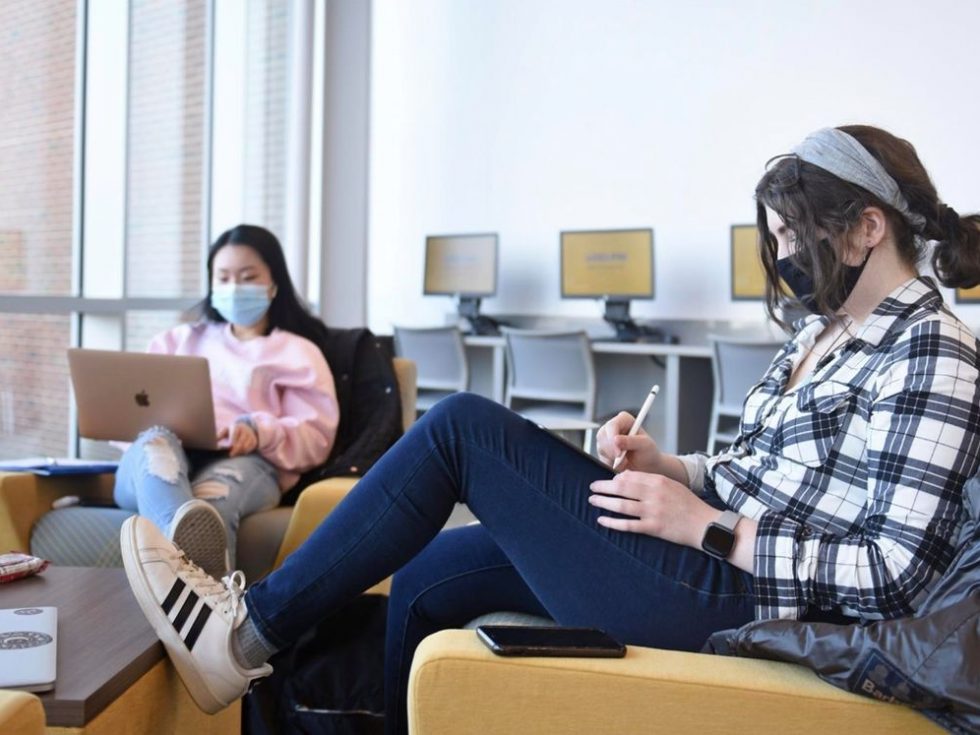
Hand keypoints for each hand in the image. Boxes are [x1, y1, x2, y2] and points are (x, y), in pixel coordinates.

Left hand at [217, 422, 258, 456]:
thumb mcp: (226, 430)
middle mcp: (245, 430)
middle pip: (241, 442)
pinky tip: (240, 453)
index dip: (232, 442)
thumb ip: (219, 435)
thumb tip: (212, 442)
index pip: (235, 435)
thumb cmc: (233, 430)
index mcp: (237, 427)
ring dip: (240, 451)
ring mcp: (251, 436)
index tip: (229, 448)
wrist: (246, 427)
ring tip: (235, 454)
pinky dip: (245, 451)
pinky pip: (250, 448)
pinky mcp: (254, 440)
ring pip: (246, 446)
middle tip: (231, 455)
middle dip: (236, 449)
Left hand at [588, 471, 716, 547]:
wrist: (706, 525)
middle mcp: (654, 495)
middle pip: (621, 488)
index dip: (614, 478)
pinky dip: (612, 522)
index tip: (605, 481)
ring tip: (592, 501)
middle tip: (591, 488)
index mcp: (658, 481)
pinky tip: (602, 520)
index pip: (630, 476)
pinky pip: (628, 525)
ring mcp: (653, 511)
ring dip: (603, 502)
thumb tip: (625, 479)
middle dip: (603, 487)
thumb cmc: (688, 504)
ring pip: (621, 505)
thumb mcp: (671, 486)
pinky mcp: (653, 528)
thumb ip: (650, 481)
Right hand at [596, 411, 663, 472]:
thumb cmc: (648, 452)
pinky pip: (601, 457)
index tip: (618, 453)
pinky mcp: (603, 450)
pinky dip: (609, 464)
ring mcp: (606, 438)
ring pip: (600, 447)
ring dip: (611, 458)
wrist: (646, 465)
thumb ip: (631, 441)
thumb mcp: (645, 445)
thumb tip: (616, 439)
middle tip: (622, 461)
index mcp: (624, 420)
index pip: (612, 425)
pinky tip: (620, 465)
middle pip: (602, 435)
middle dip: (611, 450)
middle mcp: (613, 427)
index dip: (612, 438)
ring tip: (625, 462)